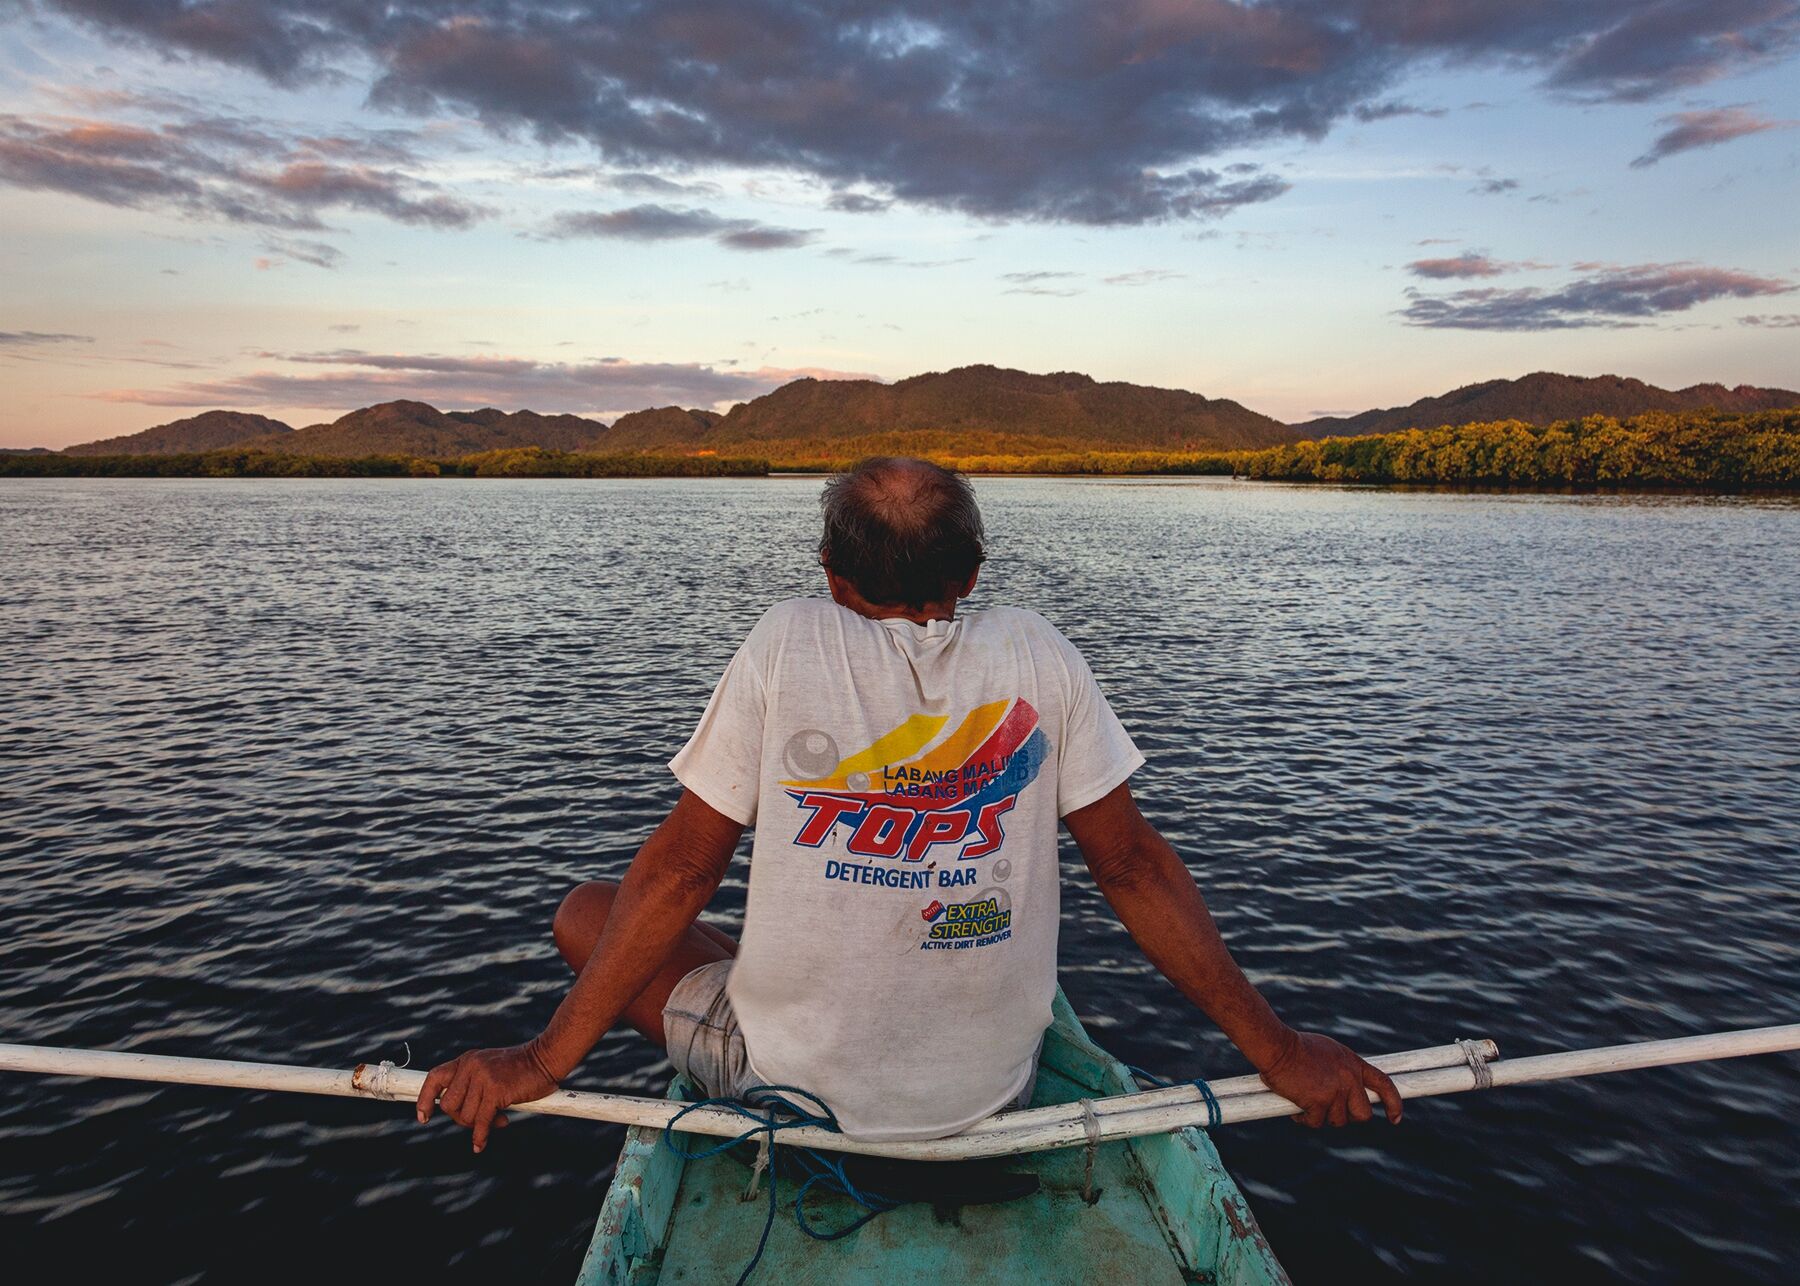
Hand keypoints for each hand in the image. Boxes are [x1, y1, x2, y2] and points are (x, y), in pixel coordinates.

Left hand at [415, 1042, 559, 1152]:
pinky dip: (480, 1136)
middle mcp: (470, 1066)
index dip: (424, 1099)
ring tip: (497, 1120)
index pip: (435, 1078)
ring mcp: (482, 1077)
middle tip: (480, 1121)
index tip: (424, 1118)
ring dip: (478, 1126)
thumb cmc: (522, 1069)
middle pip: (448, 1105)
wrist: (547, 1059)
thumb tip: (464, 1117)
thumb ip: (475, 1086)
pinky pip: (480, 1121)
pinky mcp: (495, 1090)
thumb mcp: (491, 1070)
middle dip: (461, 1119)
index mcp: (467, 1060)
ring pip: (465, 1116)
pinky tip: (481, 1144)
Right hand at [1258, 1030, 1403, 1128]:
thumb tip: (1346, 1091)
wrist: (1277, 1047)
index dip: (1393, 1103)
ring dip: (1323, 1117)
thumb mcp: (1329, 1053)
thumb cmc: (1296, 1047)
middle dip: (1349, 1116)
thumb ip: (1342, 1071)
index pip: (1384, 1084)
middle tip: (1331, 1111)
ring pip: (1338, 1121)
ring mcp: (1335, 1092)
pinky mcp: (1318, 1103)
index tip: (1395, 1118)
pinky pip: (1316, 1122)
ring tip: (1307, 1104)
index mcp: (1353, 1064)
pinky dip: (1305, 1120)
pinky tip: (1296, 1109)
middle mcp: (1349, 1079)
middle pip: (1363, 1113)